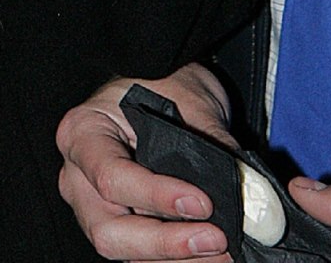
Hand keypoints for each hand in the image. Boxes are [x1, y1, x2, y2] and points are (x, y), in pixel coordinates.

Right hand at [56, 66, 236, 261]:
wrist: (163, 89)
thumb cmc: (164, 85)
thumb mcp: (188, 100)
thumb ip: (215, 147)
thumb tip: (252, 195)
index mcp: (82, 132)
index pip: (111, 177)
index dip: (156, 196)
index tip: (203, 202)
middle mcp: (78, 177)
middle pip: (110, 231)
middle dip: (165, 243)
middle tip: (214, 237)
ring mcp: (93, 208)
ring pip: (125, 252)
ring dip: (176, 258)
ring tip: (222, 250)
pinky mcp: (119, 228)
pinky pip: (142, 257)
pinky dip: (178, 260)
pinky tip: (211, 254)